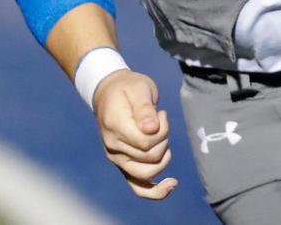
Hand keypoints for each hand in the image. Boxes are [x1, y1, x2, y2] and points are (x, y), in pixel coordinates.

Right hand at [94, 69, 177, 199]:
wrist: (109, 92)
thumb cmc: (128, 87)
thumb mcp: (139, 87)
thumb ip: (144, 108)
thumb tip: (151, 129)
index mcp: (114, 126)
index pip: (145, 143)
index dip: (162, 131)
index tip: (162, 114)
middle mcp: (112, 146)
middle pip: (149, 158)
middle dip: (164, 140)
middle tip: (162, 120)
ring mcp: (116, 158)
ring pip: (146, 174)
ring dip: (163, 158)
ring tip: (162, 138)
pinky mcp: (122, 165)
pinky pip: (137, 188)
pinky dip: (155, 192)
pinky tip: (171, 186)